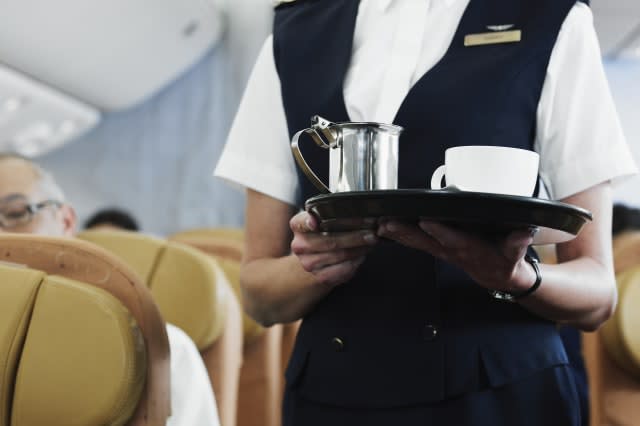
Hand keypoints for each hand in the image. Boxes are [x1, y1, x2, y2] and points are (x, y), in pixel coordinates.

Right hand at [289, 212, 377, 286]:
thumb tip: (360, 211)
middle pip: (330, 240)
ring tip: (371, 241)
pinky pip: (344, 269)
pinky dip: (356, 261)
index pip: (302, 222)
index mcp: (299, 226)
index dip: (308, 222)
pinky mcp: (321, 277)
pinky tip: (362, 255)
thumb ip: (331, 213)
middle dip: (355, 236)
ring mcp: (309, 263)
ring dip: (359, 248)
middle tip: (371, 232)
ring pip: (340, 255)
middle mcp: (300, 245)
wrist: (313, 260)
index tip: (314, 222)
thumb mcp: (321, 220)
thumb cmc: (323, 235)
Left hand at [377, 219, 537, 292]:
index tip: (426, 221)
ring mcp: (440, 251)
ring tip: (378, 225)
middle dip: (405, 233)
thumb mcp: (515, 253)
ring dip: (396, 234)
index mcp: (469, 249)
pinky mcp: (436, 249)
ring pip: (416, 242)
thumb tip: (524, 233)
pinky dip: (398, 236)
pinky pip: (414, 243)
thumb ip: (517, 243)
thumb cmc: (505, 260)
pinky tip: (383, 229)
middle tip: (386, 224)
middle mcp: (450, 251)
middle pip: (425, 241)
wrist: (497, 276)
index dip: (439, 231)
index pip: (453, 239)